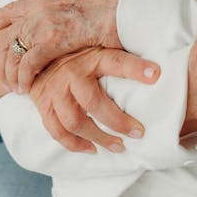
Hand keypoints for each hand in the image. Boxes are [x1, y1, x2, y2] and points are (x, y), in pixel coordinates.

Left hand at [0, 0, 125, 90]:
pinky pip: (28, 63)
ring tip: (16, 89)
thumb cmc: (113, 8)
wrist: (127, 4)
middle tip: (2, 77)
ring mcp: (46, 21)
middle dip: (0, 59)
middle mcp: (41, 8)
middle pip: (6, 35)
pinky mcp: (55, 38)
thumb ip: (66, 15)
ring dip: (10, 73)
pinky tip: (26, 90)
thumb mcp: (81, 7)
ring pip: (13, 51)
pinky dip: (23, 78)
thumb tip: (66, 27)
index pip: (10, 9)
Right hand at [29, 46, 159, 153]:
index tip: (156, 75)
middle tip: (138, 133)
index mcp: (90, 57)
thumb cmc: (78, 53)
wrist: (39, 57)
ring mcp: (55, 92)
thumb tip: (154, 64)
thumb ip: (120, 55)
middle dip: (118, 121)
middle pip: (94, 102)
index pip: (115, 61)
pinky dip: (75, 144)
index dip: (136, 68)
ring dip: (99, 137)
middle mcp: (71, 74)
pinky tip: (92, 149)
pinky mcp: (44, 106)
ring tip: (119, 146)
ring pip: (75, 121)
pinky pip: (57, 131)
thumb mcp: (99, 47)